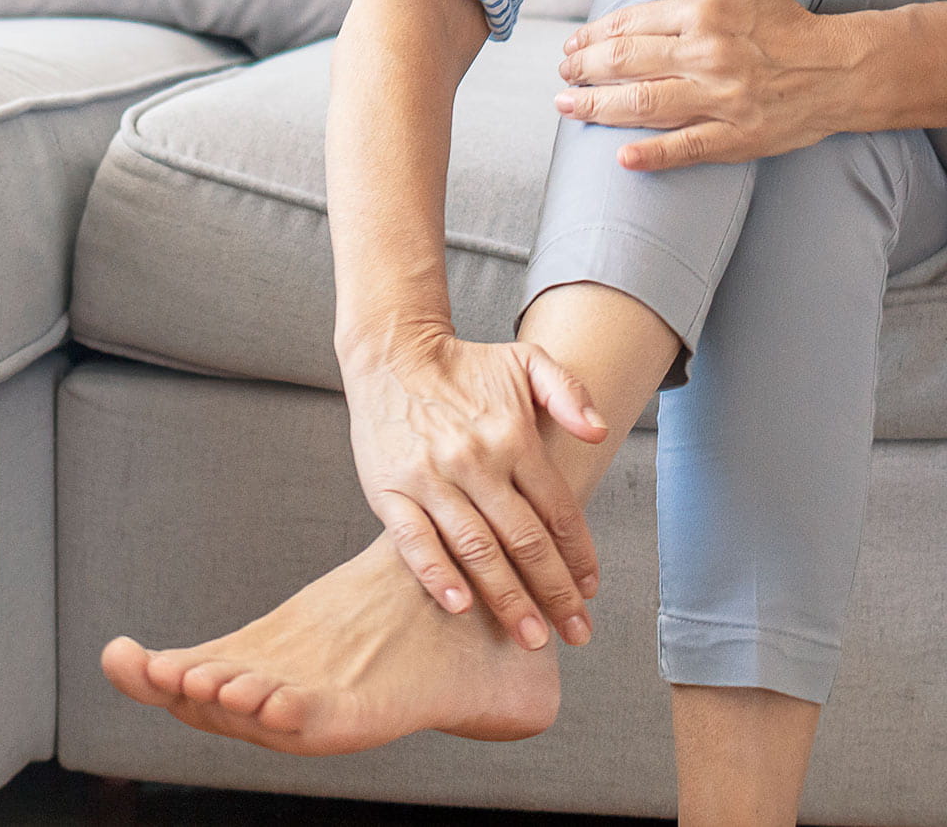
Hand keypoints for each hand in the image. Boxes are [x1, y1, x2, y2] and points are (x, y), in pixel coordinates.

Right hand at [340, 329, 606, 648]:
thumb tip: (599, 432)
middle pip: (525, 540)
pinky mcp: (390, 491)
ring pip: (477, 549)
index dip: (578, 555)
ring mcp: (430, 478)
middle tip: (576, 634)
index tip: (590, 592)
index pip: (558, 509)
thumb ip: (569, 391)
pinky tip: (459, 606)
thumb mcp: (526, 361)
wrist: (389, 353)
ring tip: (530, 636)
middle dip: (555, 593)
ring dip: (507, 598)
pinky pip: (415, 542)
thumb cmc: (463, 365)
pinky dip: (438, 576)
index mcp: (513, 437)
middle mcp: (476, 461)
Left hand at [553, 0, 853, 170]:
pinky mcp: (735, 137)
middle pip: (625, 64)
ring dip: (596, 107)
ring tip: (568, 107)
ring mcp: (720, 99)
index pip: (630, 27)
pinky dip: (650, 154)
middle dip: (582, 71)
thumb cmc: (783, 26)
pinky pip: (684, 147)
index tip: (571, 47)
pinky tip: (620, 157)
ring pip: (642, 105)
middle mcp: (709, 56)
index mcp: (707, 15)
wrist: (840, 69)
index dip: (591, 38)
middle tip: (563, 76)